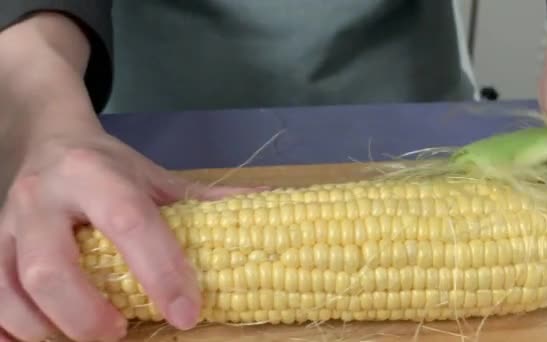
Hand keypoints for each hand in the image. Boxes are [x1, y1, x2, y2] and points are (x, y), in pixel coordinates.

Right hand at [0, 127, 259, 340]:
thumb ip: (205, 202)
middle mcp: (43, 197)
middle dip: (87, 314)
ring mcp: (7, 225)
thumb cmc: (108, 166)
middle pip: (53, 267)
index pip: (130, 222)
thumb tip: (273, 209)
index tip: (187, 312)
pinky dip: (10, 330)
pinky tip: (38, 341)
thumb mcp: (156, 177)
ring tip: (90, 339)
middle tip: (121, 334)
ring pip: (10, 290)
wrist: (47, 139)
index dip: (160, 270)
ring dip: (48, 331)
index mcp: (96, 174)